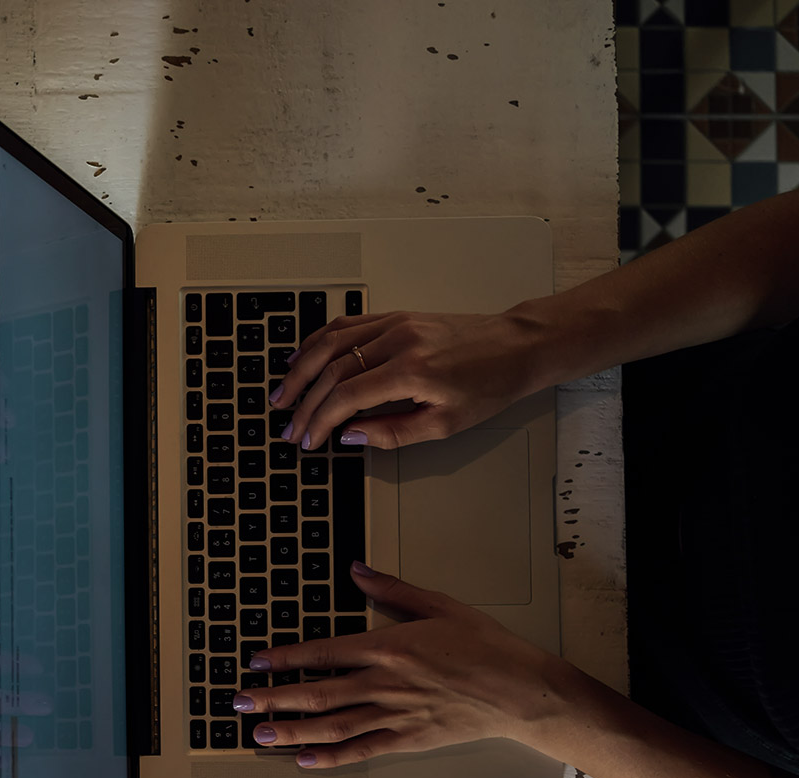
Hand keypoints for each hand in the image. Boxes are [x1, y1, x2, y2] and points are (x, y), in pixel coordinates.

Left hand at [230, 563, 573, 766]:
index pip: (322, 653)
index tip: (255, 663)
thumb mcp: (439, 604)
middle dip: (273, 698)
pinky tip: (305, 760)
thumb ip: (392, 589)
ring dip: (292, 731)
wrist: (520, 689)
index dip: (284, 659)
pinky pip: (362, 750)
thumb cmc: (484, 645)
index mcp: (387, 646)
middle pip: (317, 693)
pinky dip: (331, 757)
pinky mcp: (409, 739)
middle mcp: (384, 682)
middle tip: (239, 703)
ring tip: (259, 734)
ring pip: (332, 725)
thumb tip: (356, 569)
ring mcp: (394, 714)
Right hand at [273, 311, 543, 451]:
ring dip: (301, 368)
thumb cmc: (488, 385)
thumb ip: (393, 432)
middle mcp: (398, 342)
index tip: (306, 439)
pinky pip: (347, 325)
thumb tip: (351, 435)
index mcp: (411, 372)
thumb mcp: (445, 424)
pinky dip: (319, 341)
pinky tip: (304, 356)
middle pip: (331, 369)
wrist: (516, 346)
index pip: (346, 397)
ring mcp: (396, 324)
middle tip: (287, 423)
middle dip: (303, 400)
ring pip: (331, 342)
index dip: (319, 420)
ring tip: (283, 391)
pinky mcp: (397, 317)